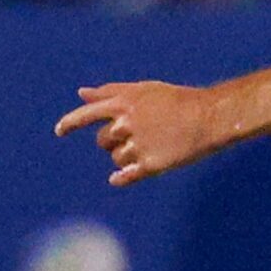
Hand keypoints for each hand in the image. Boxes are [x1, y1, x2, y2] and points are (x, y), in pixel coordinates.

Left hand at [55, 82, 229, 186]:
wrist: (210, 117)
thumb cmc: (178, 100)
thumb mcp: (143, 90)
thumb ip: (110, 92)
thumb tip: (81, 93)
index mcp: (122, 104)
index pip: (86, 115)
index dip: (70, 123)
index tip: (60, 131)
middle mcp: (126, 125)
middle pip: (103, 141)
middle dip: (113, 141)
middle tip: (135, 138)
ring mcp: (139, 145)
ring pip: (117, 158)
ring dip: (126, 157)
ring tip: (149, 149)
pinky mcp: (152, 164)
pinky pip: (127, 175)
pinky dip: (120, 178)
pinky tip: (116, 180)